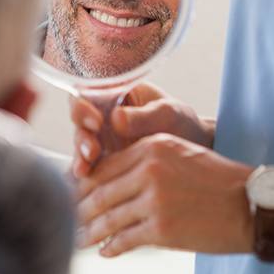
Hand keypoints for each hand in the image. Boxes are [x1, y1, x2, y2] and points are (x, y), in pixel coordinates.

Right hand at [71, 83, 214, 177]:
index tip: (96, 121)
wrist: (194, 151)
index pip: (88, 93)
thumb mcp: (168, 114)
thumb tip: (116, 119)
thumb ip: (143, 116)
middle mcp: (103, 114)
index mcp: (115, 93)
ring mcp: (102, 137)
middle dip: (82, 136)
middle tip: (93, 151)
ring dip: (80, 155)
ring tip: (86, 169)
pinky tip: (86, 179)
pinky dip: (85, 172)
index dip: (84, 106)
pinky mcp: (104, 160)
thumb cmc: (181, 123)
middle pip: (79, 121)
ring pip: (80, 143)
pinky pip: (88, 164)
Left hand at [76, 133, 251, 255]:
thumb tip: (109, 179)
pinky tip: (104, 251)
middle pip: (100, 191)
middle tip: (66, 217)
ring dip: (90, 231)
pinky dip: (111, 247)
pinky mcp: (162, 229)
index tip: (71, 192)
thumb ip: (142, 161)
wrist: (250, 202)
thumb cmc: (213, 177)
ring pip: (108, 217)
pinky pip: (126, 239)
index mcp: (150, 146)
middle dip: (79, 207)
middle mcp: (148, 170)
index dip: (83, 182)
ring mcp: (154, 200)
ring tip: (77, 238)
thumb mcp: (176, 153)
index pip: (105, 166)